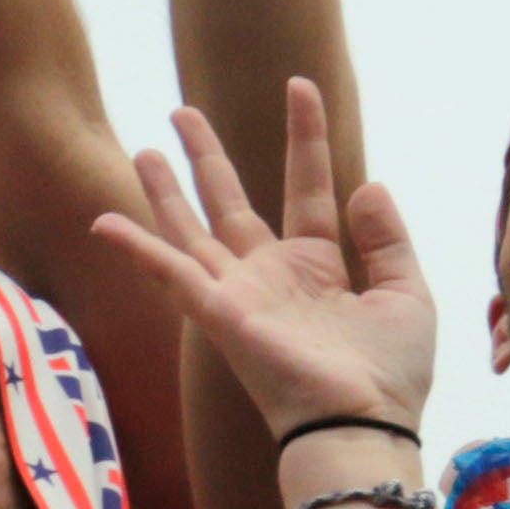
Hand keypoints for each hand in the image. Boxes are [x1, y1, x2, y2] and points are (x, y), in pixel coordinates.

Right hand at [86, 81, 438, 439]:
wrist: (360, 423)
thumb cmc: (388, 373)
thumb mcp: (406, 292)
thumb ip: (386, 239)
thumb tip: (367, 185)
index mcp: (315, 268)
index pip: (306, 186)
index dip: (305, 136)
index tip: (301, 85)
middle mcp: (267, 276)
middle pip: (229, 202)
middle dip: (206, 157)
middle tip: (182, 112)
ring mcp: (237, 293)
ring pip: (190, 228)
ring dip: (165, 189)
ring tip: (144, 147)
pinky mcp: (217, 312)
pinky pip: (169, 271)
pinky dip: (136, 247)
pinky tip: (103, 222)